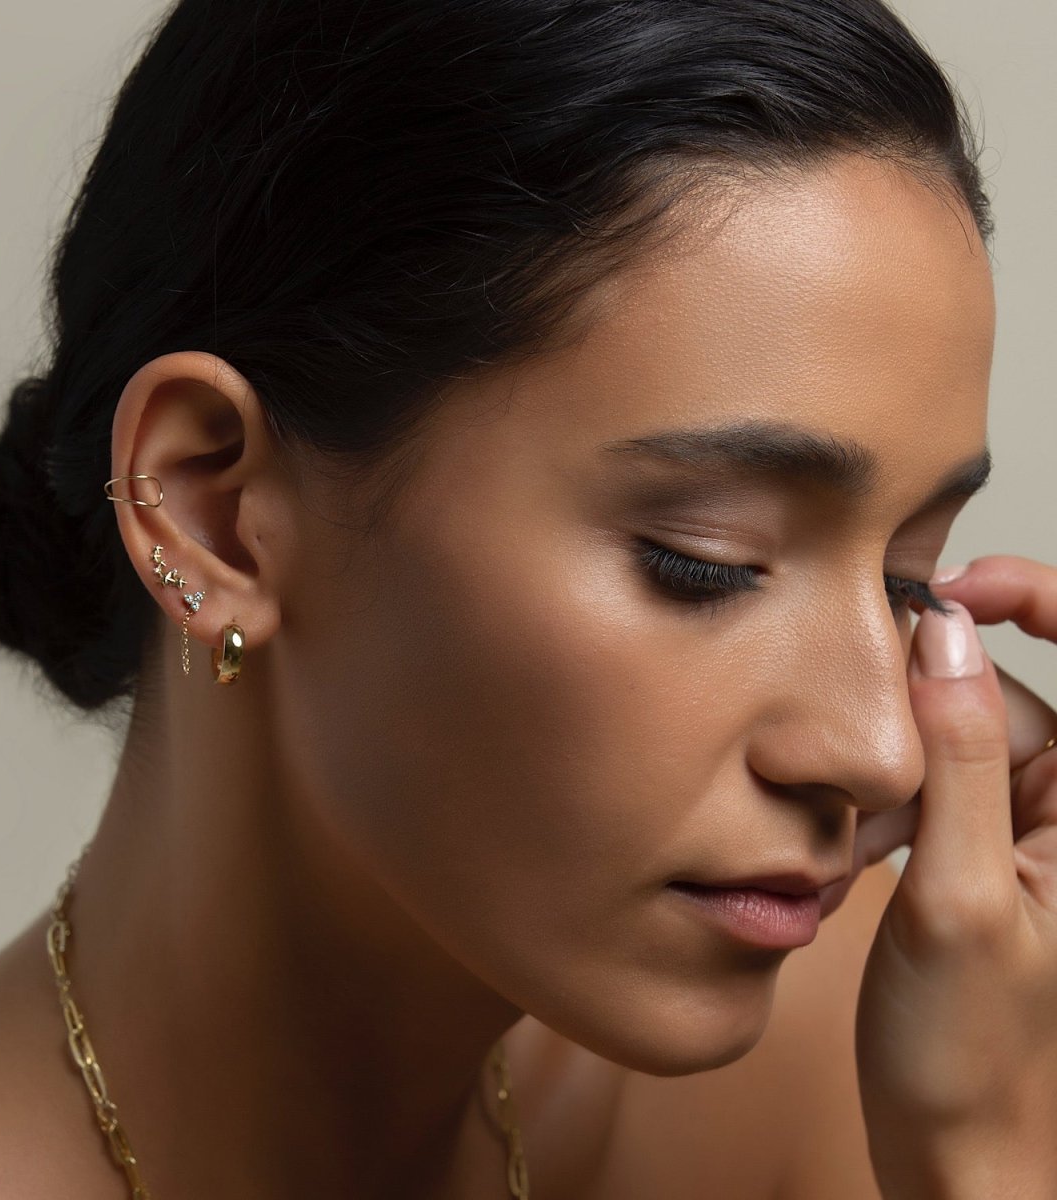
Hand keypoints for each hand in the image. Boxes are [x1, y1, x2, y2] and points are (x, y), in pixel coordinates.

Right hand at [854, 555, 1056, 1198]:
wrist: (957, 1153)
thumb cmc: (977, 1058)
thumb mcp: (956, 899)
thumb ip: (951, 761)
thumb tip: (940, 638)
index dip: (1025, 595)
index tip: (939, 590)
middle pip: (989, 701)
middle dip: (911, 731)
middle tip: (859, 782)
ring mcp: (1028, 831)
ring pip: (944, 746)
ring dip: (886, 785)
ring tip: (851, 851)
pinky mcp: (985, 851)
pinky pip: (927, 790)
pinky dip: (881, 814)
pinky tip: (853, 862)